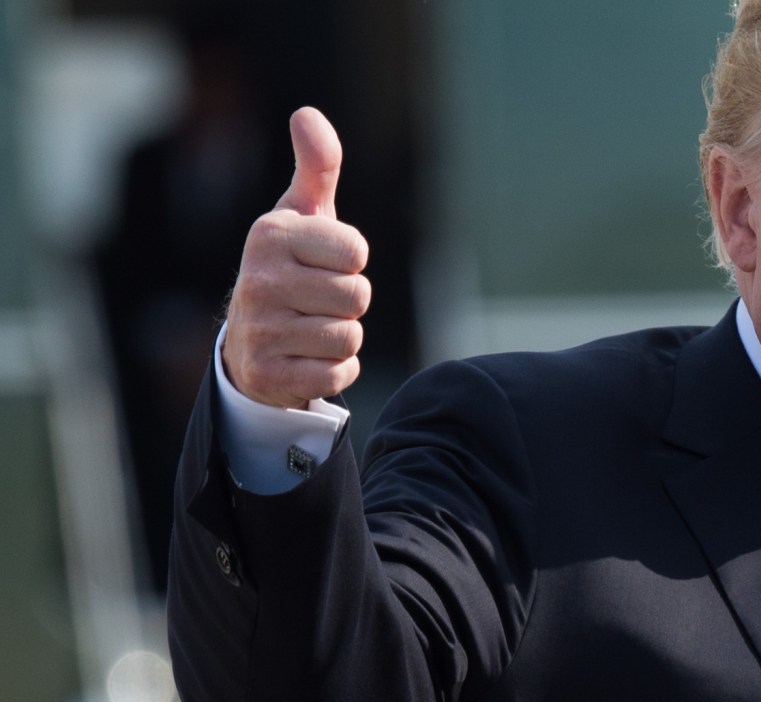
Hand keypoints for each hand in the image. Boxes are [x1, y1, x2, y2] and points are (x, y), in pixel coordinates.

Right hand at [221, 108, 370, 408]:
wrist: (250, 343)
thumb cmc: (291, 267)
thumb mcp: (304, 215)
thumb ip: (317, 167)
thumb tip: (307, 113)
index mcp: (270, 235)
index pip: (355, 251)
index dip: (351, 262)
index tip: (324, 263)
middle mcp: (258, 279)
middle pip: (357, 296)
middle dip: (349, 302)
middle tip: (318, 301)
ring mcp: (259, 330)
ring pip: (350, 337)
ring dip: (342, 338)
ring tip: (311, 327)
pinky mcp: (269, 374)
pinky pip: (337, 375)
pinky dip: (335, 370)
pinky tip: (307, 357)